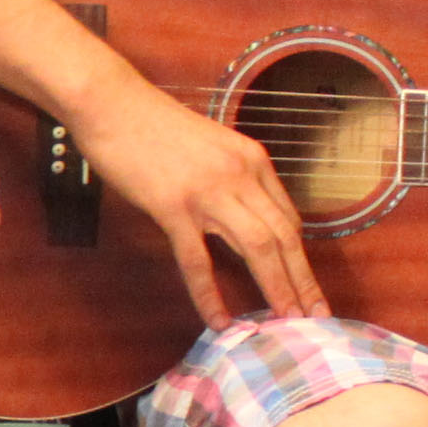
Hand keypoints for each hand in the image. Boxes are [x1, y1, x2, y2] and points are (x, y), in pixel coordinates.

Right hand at [65, 79, 326, 324]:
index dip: (300, 258)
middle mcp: (240, 175)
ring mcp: (208, 192)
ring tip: (286, 322)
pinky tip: (219, 320)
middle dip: (302, 281)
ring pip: (257, 248)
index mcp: (252, 159)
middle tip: (315, 316)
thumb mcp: (209, 146)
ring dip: (276, 288)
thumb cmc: (152, 123)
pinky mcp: (174, 207)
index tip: (305, 286)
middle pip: (284, 237)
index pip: (288, 217)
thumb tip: (237, 217)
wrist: (112, 104)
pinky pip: (198, 261)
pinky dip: (210, 295)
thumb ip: (230, 178)